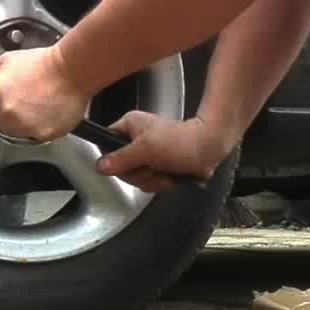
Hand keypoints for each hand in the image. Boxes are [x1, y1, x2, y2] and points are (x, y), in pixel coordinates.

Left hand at [0, 45, 89, 141]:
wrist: (71, 70)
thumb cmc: (41, 63)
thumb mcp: (5, 61)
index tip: (5, 97)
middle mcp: (5, 113)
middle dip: (6, 114)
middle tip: (23, 99)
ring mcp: (23, 126)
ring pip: (13, 133)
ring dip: (20, 123)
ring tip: (35, 105)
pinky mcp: (40, 135)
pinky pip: (32, 138)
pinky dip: (36, 129)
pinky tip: (44, 113)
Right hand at [97, 111, 230, 192]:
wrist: (208, 150)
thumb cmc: (180, 143)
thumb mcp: (147, 149)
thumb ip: (122, 158)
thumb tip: (100, 166)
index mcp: (129, 126)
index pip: (106, 143)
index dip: (113, 159)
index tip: (126, 165)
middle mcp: (134, 139)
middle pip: (120, 166)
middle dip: (138, 173)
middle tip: (152, 167)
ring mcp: (146, 154)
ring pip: (134, 176)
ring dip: (150, 179)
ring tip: (164, 172)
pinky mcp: (156, 166)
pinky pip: (147, 181)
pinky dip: (158, 183)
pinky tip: (168, 177)